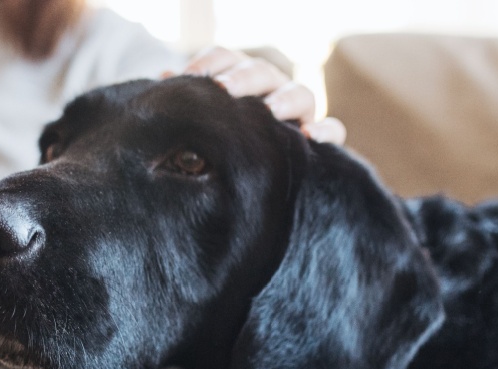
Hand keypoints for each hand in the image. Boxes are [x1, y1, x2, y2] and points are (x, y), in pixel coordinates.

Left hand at [180, 46, 346, 144]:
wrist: (251, 180)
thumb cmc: (218, 144)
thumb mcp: (200, 123)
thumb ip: (188, 102)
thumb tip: (164, 82)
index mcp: (237, 78)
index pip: (225, 58)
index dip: (209, 63)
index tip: (189, 76)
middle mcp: (269, 88)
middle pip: (261, 71)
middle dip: (243, 78)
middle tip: (224, 90)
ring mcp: (297, 111)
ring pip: (301, 93)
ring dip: (285, 99)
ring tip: (271, 111)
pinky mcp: (318, 137)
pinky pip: (334, 129)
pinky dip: (326, 130)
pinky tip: (311, 136)